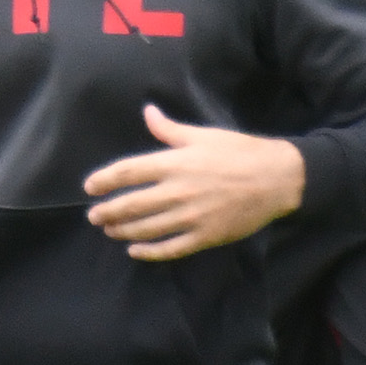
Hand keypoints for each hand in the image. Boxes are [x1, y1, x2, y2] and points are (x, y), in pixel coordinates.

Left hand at [85, 106, 306, 258]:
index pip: (128, 172)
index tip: (90, 187)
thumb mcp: (203, 135)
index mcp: (175, 162)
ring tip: (110, 230)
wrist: (275, 178)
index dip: (105, 180)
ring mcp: (191, 216)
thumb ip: (169, 129)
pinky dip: (149, 252)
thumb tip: (147, 112)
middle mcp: (178, 190)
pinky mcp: (205, 236)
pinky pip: (170, 248)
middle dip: (108, 211)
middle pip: (132, 204)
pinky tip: (136, 250)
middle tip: (93, 216)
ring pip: (147, 228)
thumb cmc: (238, 152)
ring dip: (123, 231)